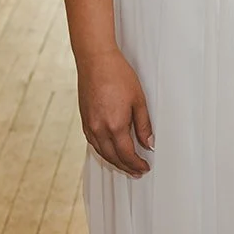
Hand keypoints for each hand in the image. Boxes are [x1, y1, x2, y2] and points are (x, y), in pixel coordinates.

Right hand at [77, 49, 152, 176]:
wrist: (96, 61)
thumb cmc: (119, 76)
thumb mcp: (139, 100)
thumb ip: (144, 125)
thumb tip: (149, 144)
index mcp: (115, 125)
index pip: (126, 154)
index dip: (136, 163)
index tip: (145, 167)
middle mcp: (99, 129)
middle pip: (113, 157)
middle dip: (126, 167)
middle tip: (137, 172)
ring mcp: (89, 126)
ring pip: (101, 152)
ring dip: (114, 162)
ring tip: (125, 166)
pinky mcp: (83, 120)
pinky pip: (93, 143)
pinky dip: (103, 151)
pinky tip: (110, 151)